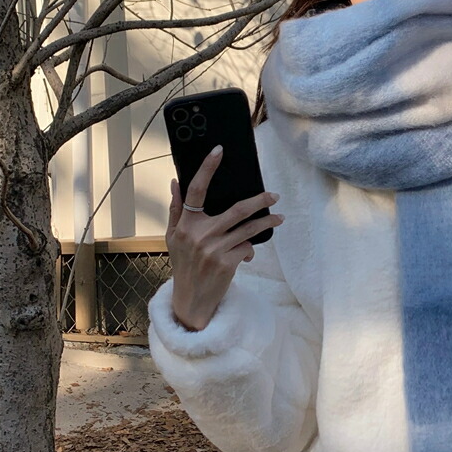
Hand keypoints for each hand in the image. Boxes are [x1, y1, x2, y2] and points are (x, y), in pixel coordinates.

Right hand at [166, 146, 283, 330]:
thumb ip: (176, 210)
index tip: (218, 151)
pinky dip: (249, 250)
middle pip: (236, 210)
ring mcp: (214, 249)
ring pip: (248, 230)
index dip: (206, 169)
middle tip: (274, 195)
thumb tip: (175, 181)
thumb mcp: (173, 238)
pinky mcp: (227, 264)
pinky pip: (247, 248)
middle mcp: (199, 235)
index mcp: (185, 225)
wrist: (191, 300)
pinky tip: (246, 255)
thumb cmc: (183, 265)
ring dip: (267, 222)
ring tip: (279, 217)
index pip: (195, 190)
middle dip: (259, 201)